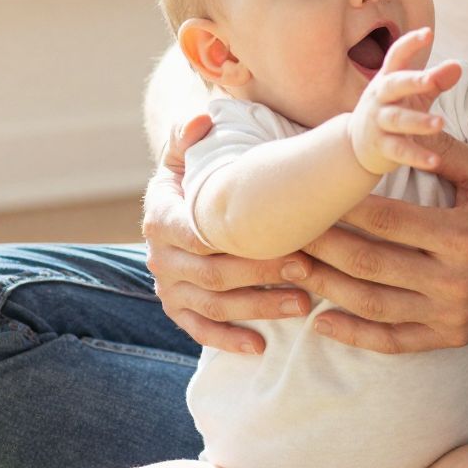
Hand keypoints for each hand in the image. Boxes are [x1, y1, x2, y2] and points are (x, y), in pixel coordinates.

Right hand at [141, 114, 312, 354]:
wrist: (178, 208)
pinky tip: (261, 346)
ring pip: (213, 305)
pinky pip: (200, 331)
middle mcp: (160, 257)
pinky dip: (228, 341)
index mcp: (161, 217)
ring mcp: (169, 288)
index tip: (281, 237)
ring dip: (259, 308)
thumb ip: (189, 134)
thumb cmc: (194, 177)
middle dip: (261, 273)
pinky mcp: (178, 311)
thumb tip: (201, 120)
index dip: (235, 242)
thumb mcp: (187, 153)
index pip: (194, 234)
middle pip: (212, 274)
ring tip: (303, 303)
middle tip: (307, 268)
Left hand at [269, 128, 467, 353]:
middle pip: (371, 264)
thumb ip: (441, 150)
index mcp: (463, 235)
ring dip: (326, 288)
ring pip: (373, 305)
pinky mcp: (448, 338)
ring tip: (291, 269)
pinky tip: (319, 321)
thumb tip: (398, 120)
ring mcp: (450, 315)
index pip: (387, 220)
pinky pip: (392, 341)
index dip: (343, 210)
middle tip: (283, 234)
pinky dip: (353, 335)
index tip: (310, 197)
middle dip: (322, 248)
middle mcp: (455, 280)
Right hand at [348, 26, 462, 174]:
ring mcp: (377, 122)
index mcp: (387, 79)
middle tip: (432, 80)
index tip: (428, 33)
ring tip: (440, 123)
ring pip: (397, 119)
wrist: (356, 145)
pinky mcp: (381, 147)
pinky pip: (399, 151)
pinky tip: (434, 161)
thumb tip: (458, 66)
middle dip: (412, 82)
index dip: (410, 44)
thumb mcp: (412, 95)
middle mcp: (379, 98)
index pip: (396, 56)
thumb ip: (435, 81)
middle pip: (394, 86)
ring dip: (418, 121)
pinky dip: (416, 156)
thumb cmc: (390, 111)